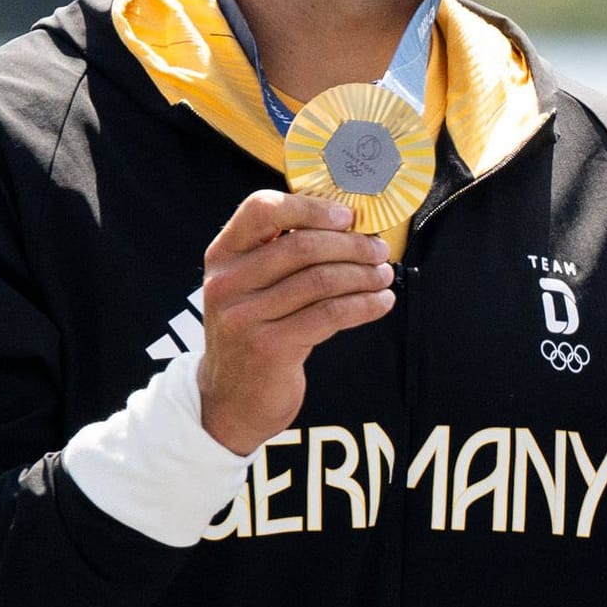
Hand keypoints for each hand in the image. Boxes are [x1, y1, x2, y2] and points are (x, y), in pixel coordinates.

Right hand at [197, 190, 394, 454]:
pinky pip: (331, 315)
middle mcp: (227, 283)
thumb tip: (346, 226)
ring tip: (384, 276)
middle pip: (303, 246)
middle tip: (379, 251)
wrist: (231, 399)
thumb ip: (280, 255)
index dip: (310, 207)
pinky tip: (380, 303)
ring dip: (363, 275)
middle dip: (352, 246)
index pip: (261, 209)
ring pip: (321, 280)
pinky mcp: (270, 347)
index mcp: (222, 256)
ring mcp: (245, 317)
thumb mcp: (250, 288)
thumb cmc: (254, 334)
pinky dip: (364, 305)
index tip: (346, 217)